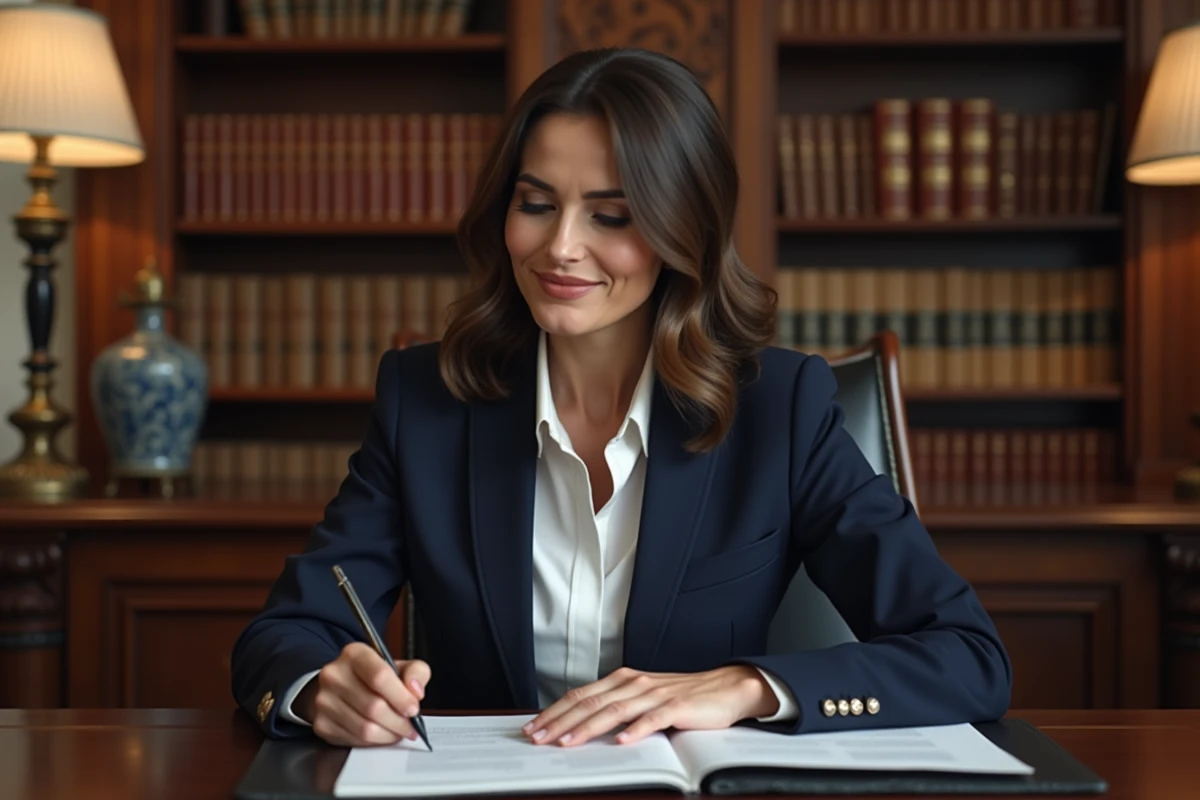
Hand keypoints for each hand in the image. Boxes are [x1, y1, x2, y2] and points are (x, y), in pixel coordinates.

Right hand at [295, 642, 429, 746]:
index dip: (401, 697)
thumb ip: (415, 672)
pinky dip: (374, 742)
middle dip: (398, 722)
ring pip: (364, 727)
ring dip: (388, 735)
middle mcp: (334, 674)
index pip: (380, 676)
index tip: (413, 709)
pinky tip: (381, 735)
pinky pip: (354, 740)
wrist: (339, 687)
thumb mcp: (398, 666)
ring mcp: (324, 700)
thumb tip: (415, 692)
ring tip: (398, 732)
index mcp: (354, 654)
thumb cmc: (372, 677)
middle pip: (374, 706)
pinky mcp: (321, 723)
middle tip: (410, 727)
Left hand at [522, 665, 777, 747]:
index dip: (555, 710)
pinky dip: (634, 730)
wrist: (724, 688)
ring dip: (587, 727)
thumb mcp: (643, 697)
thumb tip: (581, 724)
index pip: (581, 695)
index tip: (534, 726)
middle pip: (590, 702)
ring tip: (567, 742)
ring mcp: (654, 694)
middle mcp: (634, 683)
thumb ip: (616, 706)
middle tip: (538, 737)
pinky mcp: (676, 707)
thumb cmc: (682, 696)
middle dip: (559, 721)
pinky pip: (652, 719)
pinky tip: (620, 741)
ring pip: (613, 710)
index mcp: (623, 679)